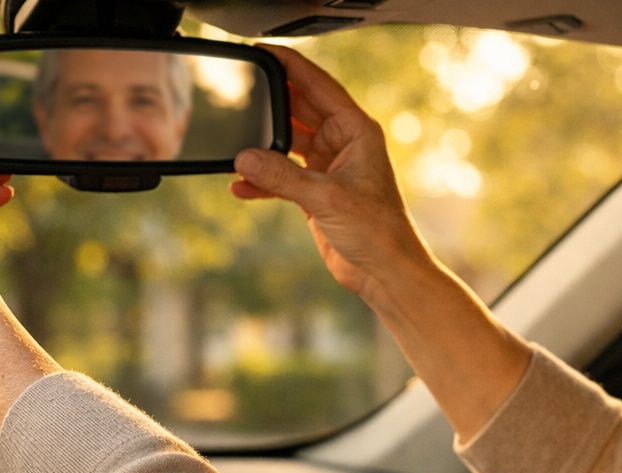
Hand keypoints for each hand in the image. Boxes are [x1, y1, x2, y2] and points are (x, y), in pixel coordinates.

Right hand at [231, 46, 429, 297]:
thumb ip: (281, 176)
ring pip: (287, 144)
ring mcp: (329, 168)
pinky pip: (282, 177)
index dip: (290, 65)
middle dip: (270, 107)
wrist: (385, 272)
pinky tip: (241, 186)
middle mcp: (343, 144)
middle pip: (299, 110)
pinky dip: (263, 181)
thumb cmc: (377, 231)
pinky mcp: (317, 193)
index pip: (318, 84)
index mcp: (355, 131)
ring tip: (236, 148)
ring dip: (264, 149)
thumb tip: (244, 159)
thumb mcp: (326, 198)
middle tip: (240, 96)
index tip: (262, 51)